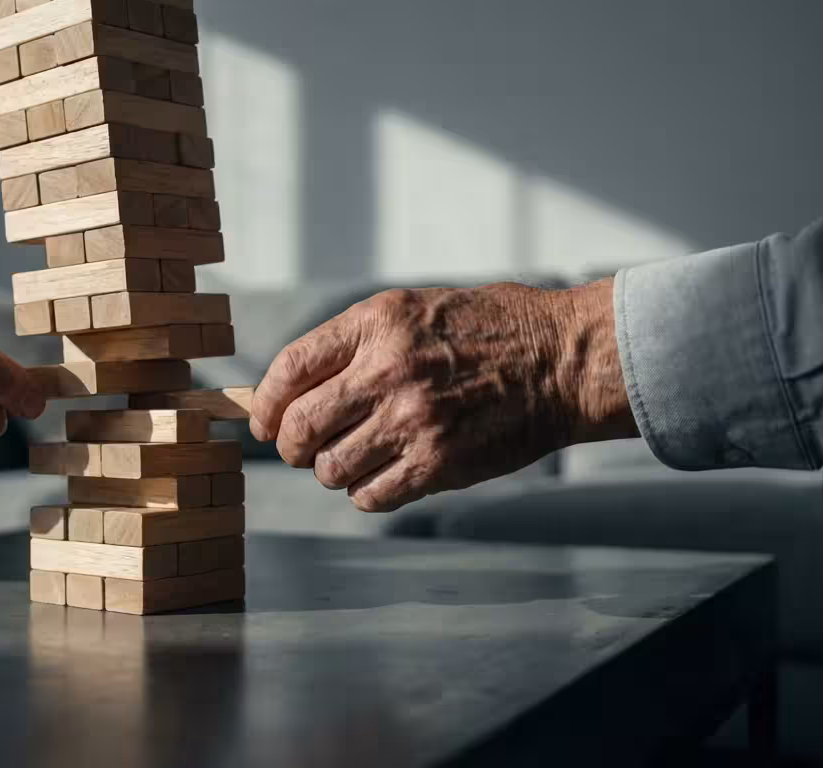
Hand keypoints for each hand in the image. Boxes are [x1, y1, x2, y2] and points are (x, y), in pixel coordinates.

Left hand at [250, 280, 636, 512]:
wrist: (559, 360)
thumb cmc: (485, 331)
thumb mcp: (410, 311)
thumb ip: (351, 346)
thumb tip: (288, 391)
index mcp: (376, 324)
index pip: (289, 370)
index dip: (266, 403)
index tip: (264, 420)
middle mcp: (388, 371)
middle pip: (300, 428)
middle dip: (292, 445)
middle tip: (302, 449)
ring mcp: (412, 420)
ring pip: (330, 470)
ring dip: (333, 470)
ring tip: (357, 456)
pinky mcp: (438, 463)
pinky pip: (370, 496)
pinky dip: (367, 493)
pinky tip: (385, 475)